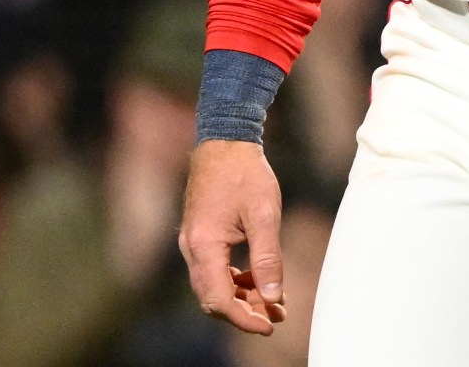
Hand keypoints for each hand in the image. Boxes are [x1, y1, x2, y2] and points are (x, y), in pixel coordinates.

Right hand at [179, 140, 286, 334]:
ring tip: (275, 303)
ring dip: (242, 297)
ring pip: (213, 285)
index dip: (243, 317)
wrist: (225, 143)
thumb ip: (267, 258)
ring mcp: (193, 244)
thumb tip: (273, 296)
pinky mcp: (201, 237)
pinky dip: (235, 281)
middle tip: (277, 317)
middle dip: (244, 312)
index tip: (269, 325)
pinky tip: (259, 281)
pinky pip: (214, 270)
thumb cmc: (246, 175)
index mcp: (204, 246)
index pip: (218, 298)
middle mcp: (191, 249)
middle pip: (212, 297)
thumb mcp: (264, 215)